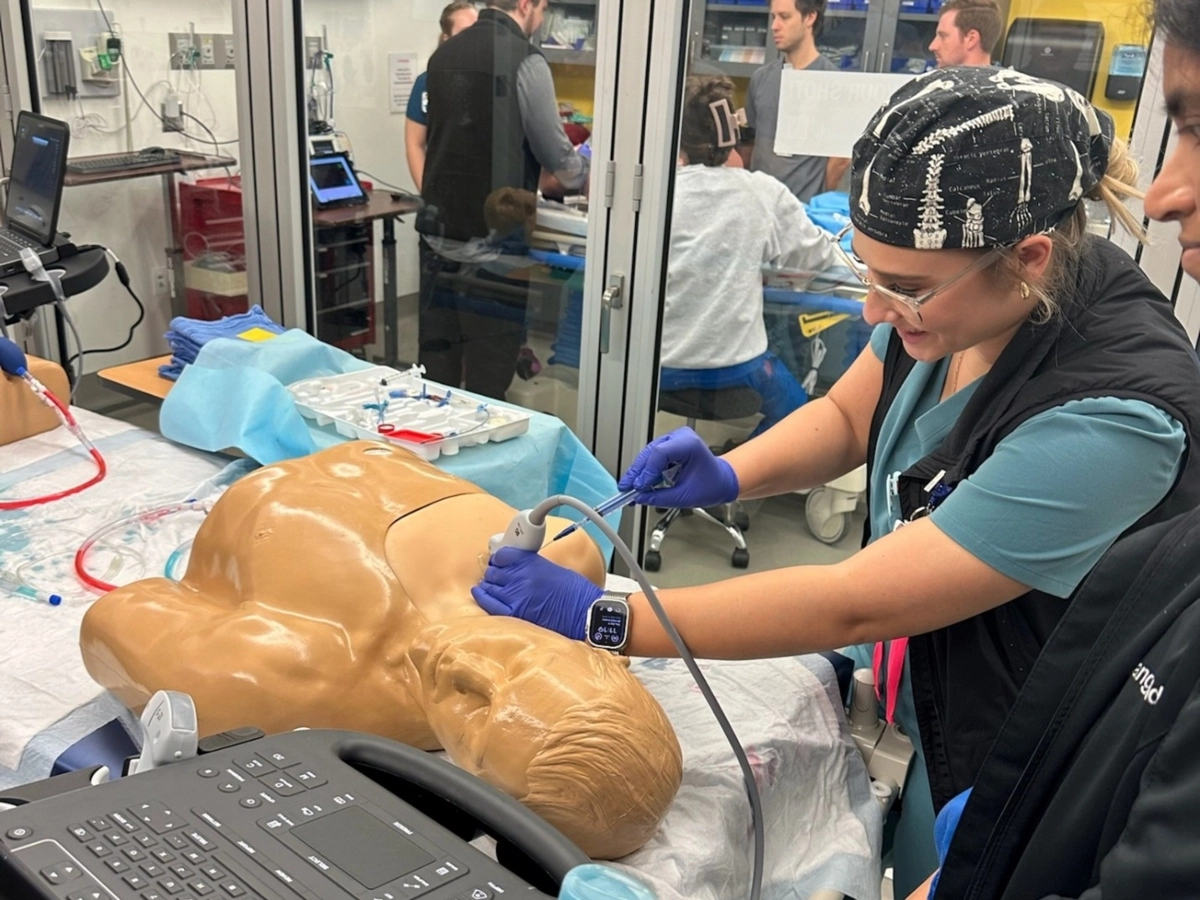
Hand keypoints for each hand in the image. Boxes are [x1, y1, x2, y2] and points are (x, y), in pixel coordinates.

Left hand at [471, 547, 601, 640]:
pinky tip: (480, 593)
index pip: (504, 555)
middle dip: (493, 573)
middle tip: (495, 576)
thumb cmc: (576, 593)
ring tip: (489, 586)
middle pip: (494, 571)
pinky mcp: (515, 613)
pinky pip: (489, 603)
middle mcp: (520, 576)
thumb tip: (518, 571)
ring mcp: (516, 595)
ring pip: (489, 586)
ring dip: (488, 585)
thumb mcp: (553, 570)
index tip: (499, 561)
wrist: (585, 613)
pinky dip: (482, 596)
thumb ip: (532, 568)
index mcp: (532, 562)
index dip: (499, 558)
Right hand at [618, 427, 739, 508]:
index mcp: (689, 444)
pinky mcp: (669, 446)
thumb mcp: (686, 496)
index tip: (639, 487)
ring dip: (639, 471)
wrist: (722, 480)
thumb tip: (641, 498)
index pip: (660, 453)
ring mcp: (674, 439)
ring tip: (629, 487)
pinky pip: (652, 456)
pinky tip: (638, 482)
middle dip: (638, 472)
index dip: (647, 471)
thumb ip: (661, 497)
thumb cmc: (712, 484)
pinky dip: (645, 470)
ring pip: (648, 454)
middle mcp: (680, 437)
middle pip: (651, 452)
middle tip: (626, 488)